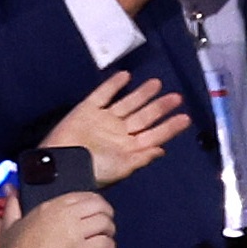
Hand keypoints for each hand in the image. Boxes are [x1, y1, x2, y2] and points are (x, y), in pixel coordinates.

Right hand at [47, 70, 192, 189]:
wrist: (61, 164)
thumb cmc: (92, 171)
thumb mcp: (122, 168)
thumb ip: (142, 158)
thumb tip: (162, 149)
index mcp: (128, 148)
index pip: (154, 135)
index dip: (169, 127)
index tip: (185, 118)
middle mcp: (118, 132)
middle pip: (144, 117)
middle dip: (159, 107)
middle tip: (176, 97)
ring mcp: (103, 120)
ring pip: (127, 103)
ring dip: (142, 93)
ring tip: (157, 83)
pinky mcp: (87, 110)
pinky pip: (102, 95)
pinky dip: (113, 85)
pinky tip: (125, 76)